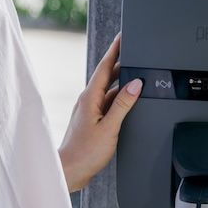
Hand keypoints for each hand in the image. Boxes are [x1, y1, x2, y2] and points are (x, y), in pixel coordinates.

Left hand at [58, 33, 143, 191]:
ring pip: (109, 90)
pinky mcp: (92, 120)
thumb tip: (135, 84)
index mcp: (90, 97)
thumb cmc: (85, 153)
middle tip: (134, 51)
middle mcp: (88, 100)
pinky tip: (128, 101)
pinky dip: (120, 98)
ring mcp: (89, 110)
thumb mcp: (109, 127)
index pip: (105, 67)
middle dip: (121, 62)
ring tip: (137, 73)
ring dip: (122, 81)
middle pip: (108, 76)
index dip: (115, 50)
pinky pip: (108, 103)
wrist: (70, 171)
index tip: (122, 36)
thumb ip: (123, 105)